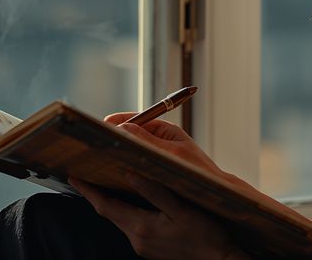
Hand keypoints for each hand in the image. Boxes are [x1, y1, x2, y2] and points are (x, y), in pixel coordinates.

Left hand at [69, 172, 245, 259]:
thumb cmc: (205, 235)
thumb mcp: (181, 209)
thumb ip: (154, 191)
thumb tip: (129, 172)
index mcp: (141, 227)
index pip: (105, 206)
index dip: (88, 190)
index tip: (73, 176)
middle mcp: (137, 238)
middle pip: (109, 212)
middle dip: (96, 194)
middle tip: (85, 174)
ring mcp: (143, 246)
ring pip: (119, 219)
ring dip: (111, 202)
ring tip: (104, 182)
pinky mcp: (150, 248)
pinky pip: (131, 225)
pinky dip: (125, 210)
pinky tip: (131, 200)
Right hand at [103, 113, 228, 179]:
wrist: (213, 193)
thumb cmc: (197, 173)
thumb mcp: (170, 155)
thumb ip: (146, 141)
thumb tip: (122, 127)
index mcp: (166, 130)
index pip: (138, 118)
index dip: (119, 121)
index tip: (103, 125)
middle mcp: (161, 139)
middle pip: (132, 132)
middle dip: (116, 135)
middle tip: (97, 140)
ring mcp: (158, 154)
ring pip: (133, 148)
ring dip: (120, 150)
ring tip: (103, 155)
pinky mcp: (156, 168)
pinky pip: (137, 161)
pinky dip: (126, 163)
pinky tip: (115, 172)